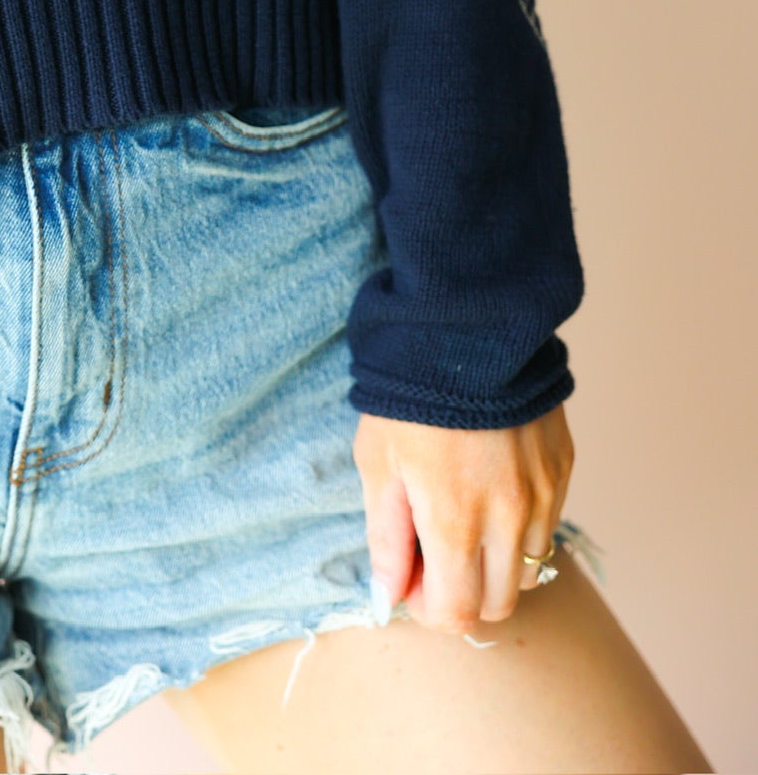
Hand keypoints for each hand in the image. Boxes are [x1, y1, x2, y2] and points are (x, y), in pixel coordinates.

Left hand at [354, 403, 573, 630]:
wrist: (466, 326)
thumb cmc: (409, 394)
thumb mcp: (378, 463)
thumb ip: (387, 540)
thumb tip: (390, 596)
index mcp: (455, 522)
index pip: (457, 614)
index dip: (429, 608)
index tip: (412, 579)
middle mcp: (509, 519)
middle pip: (499, 604)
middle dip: (465, 593)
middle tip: (436, 552)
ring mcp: (543, 495)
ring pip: (528, 569)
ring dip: (496, 561)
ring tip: (465, 514)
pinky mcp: (562, 469)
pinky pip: (546, 524)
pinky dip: (520, 525)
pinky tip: (492, 484)